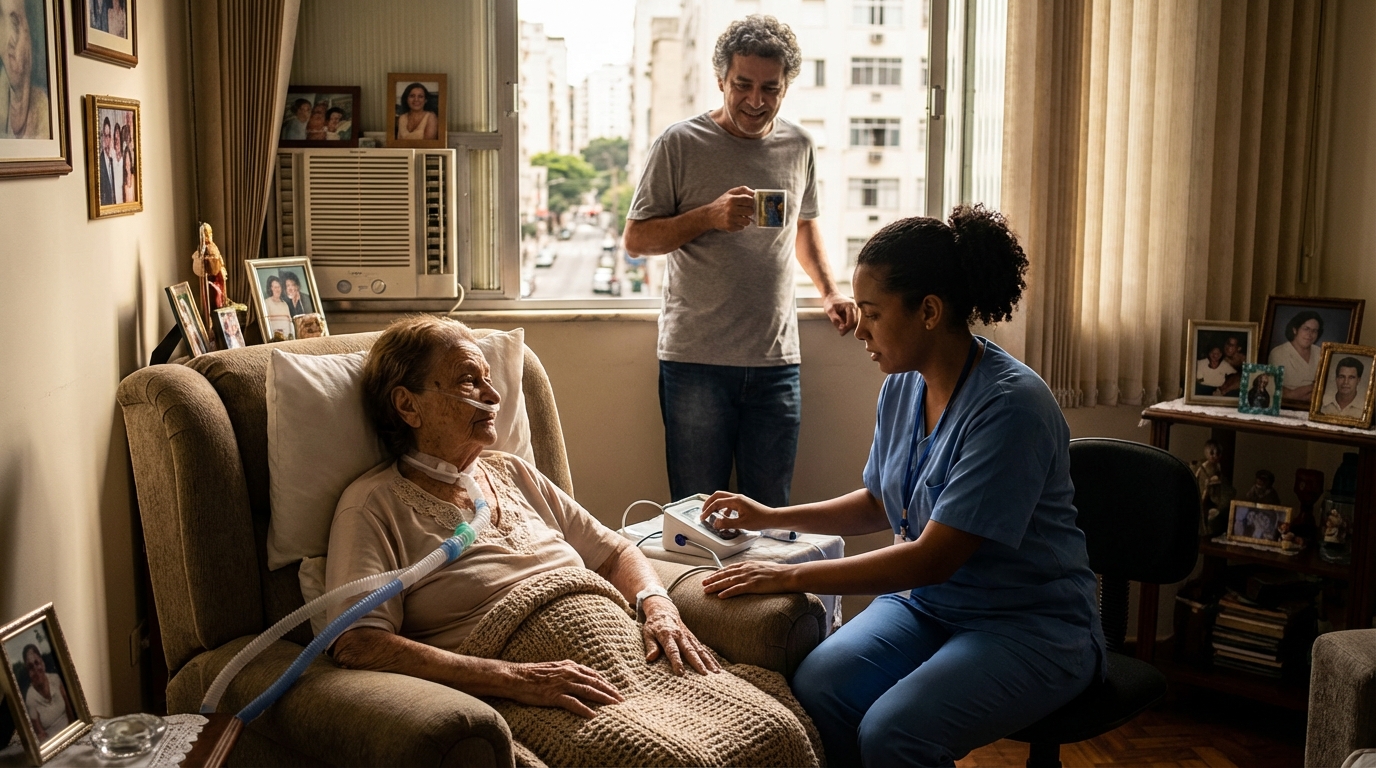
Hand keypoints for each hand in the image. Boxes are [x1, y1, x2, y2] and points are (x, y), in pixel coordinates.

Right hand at [502, 660, 624, 717]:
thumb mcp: (554, 667)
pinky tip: (593, 715)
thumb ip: (567, 670)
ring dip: (603, 698)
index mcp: (569, 666)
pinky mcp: (554, 695)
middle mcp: (568, 673)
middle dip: (610, 691)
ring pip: (588, 691)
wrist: (515, 676)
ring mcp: (562, 684)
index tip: (615, 690)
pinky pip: (572, 703)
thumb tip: (578, 674)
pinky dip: (584, 709)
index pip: (593, 674)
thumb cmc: (532, 673)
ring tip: (614, 706)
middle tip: (621, 700)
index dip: (606, 682)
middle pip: (595, 682)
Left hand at [641, 598, 719, 674]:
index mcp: (667, 635)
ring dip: (708, 661)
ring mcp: (689, 637)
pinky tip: (717, 668)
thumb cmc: (653, 625)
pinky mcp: (693, 639)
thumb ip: (650, 646)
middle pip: (690, 651)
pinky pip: (703, 649)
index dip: (676, 661)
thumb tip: (650, 658)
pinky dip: (711, 658)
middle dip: (698, 663)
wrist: (664, 611)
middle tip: (705, 675)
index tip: (680, 673)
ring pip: (700, 650)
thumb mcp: (647, 634)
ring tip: (716, 673)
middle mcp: (680, 636)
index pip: (672, 650)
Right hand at [700, 491, 776, 531]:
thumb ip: (727, 523)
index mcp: (736, 501)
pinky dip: (723, 508)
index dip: (708, 510)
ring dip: (715, 505)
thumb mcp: (742, 524)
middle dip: (708, 503)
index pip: (717, 503)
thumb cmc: (760, 520)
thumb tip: (716, 523)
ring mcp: (740, 499)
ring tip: (711, 514)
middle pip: (717, 495)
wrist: (771, 518)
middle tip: (703, 511)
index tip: (703, 517)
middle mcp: (737, 497)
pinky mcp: (742, 503)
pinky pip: (728, 503)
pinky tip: (725, 517)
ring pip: (723, 498)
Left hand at [701, 561, 794, 597]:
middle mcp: (746, 569)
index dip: (718, 572)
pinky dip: (727, 592)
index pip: (729, 568)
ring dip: (715, 586)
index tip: (710, 576)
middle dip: (713, 579)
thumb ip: (753, 570)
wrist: (788, 575)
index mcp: (749, 564)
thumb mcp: (763, 567)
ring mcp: (749, 577)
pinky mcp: (753, 585)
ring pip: (728, 581)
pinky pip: (737, 589)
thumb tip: (748, 574)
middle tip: (703, 583)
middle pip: (725, 574)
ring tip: (706, 590)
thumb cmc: (778, 573)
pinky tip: (720, 596)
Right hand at [707, 186, 756, 231]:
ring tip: (739, 216)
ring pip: (747, 221)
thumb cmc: (722, 203)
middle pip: (750, 211)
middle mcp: (731, 209)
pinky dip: (740, 225)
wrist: (709, 215)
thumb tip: (755, 193)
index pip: (749, 200)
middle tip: (744, 210)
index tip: (749, 203)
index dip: (752, 202)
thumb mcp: (730, 193)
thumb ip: (743, 190)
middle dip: (749, 211)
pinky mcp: (730, 227)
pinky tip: (734, 221)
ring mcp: (730, 219)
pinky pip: (742, 227)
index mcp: (732, 199)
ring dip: (745, 219)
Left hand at [824, 292, 858, 334]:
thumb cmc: (830, 302)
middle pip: (855, 323)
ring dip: (848, 326)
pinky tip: (843, 323)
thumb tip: (842, 328)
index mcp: (850, 306)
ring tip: (840, 325)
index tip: (840, 332)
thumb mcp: (829, 311)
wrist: (832, 296)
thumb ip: (835, 320)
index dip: (846, 328)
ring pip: (855, 323)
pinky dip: (849, 323)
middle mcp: (856, 307)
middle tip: (839, 331)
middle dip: (847, 328)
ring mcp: (857, 309)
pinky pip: (854, 320)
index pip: (852, 321)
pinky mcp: (856, 311)